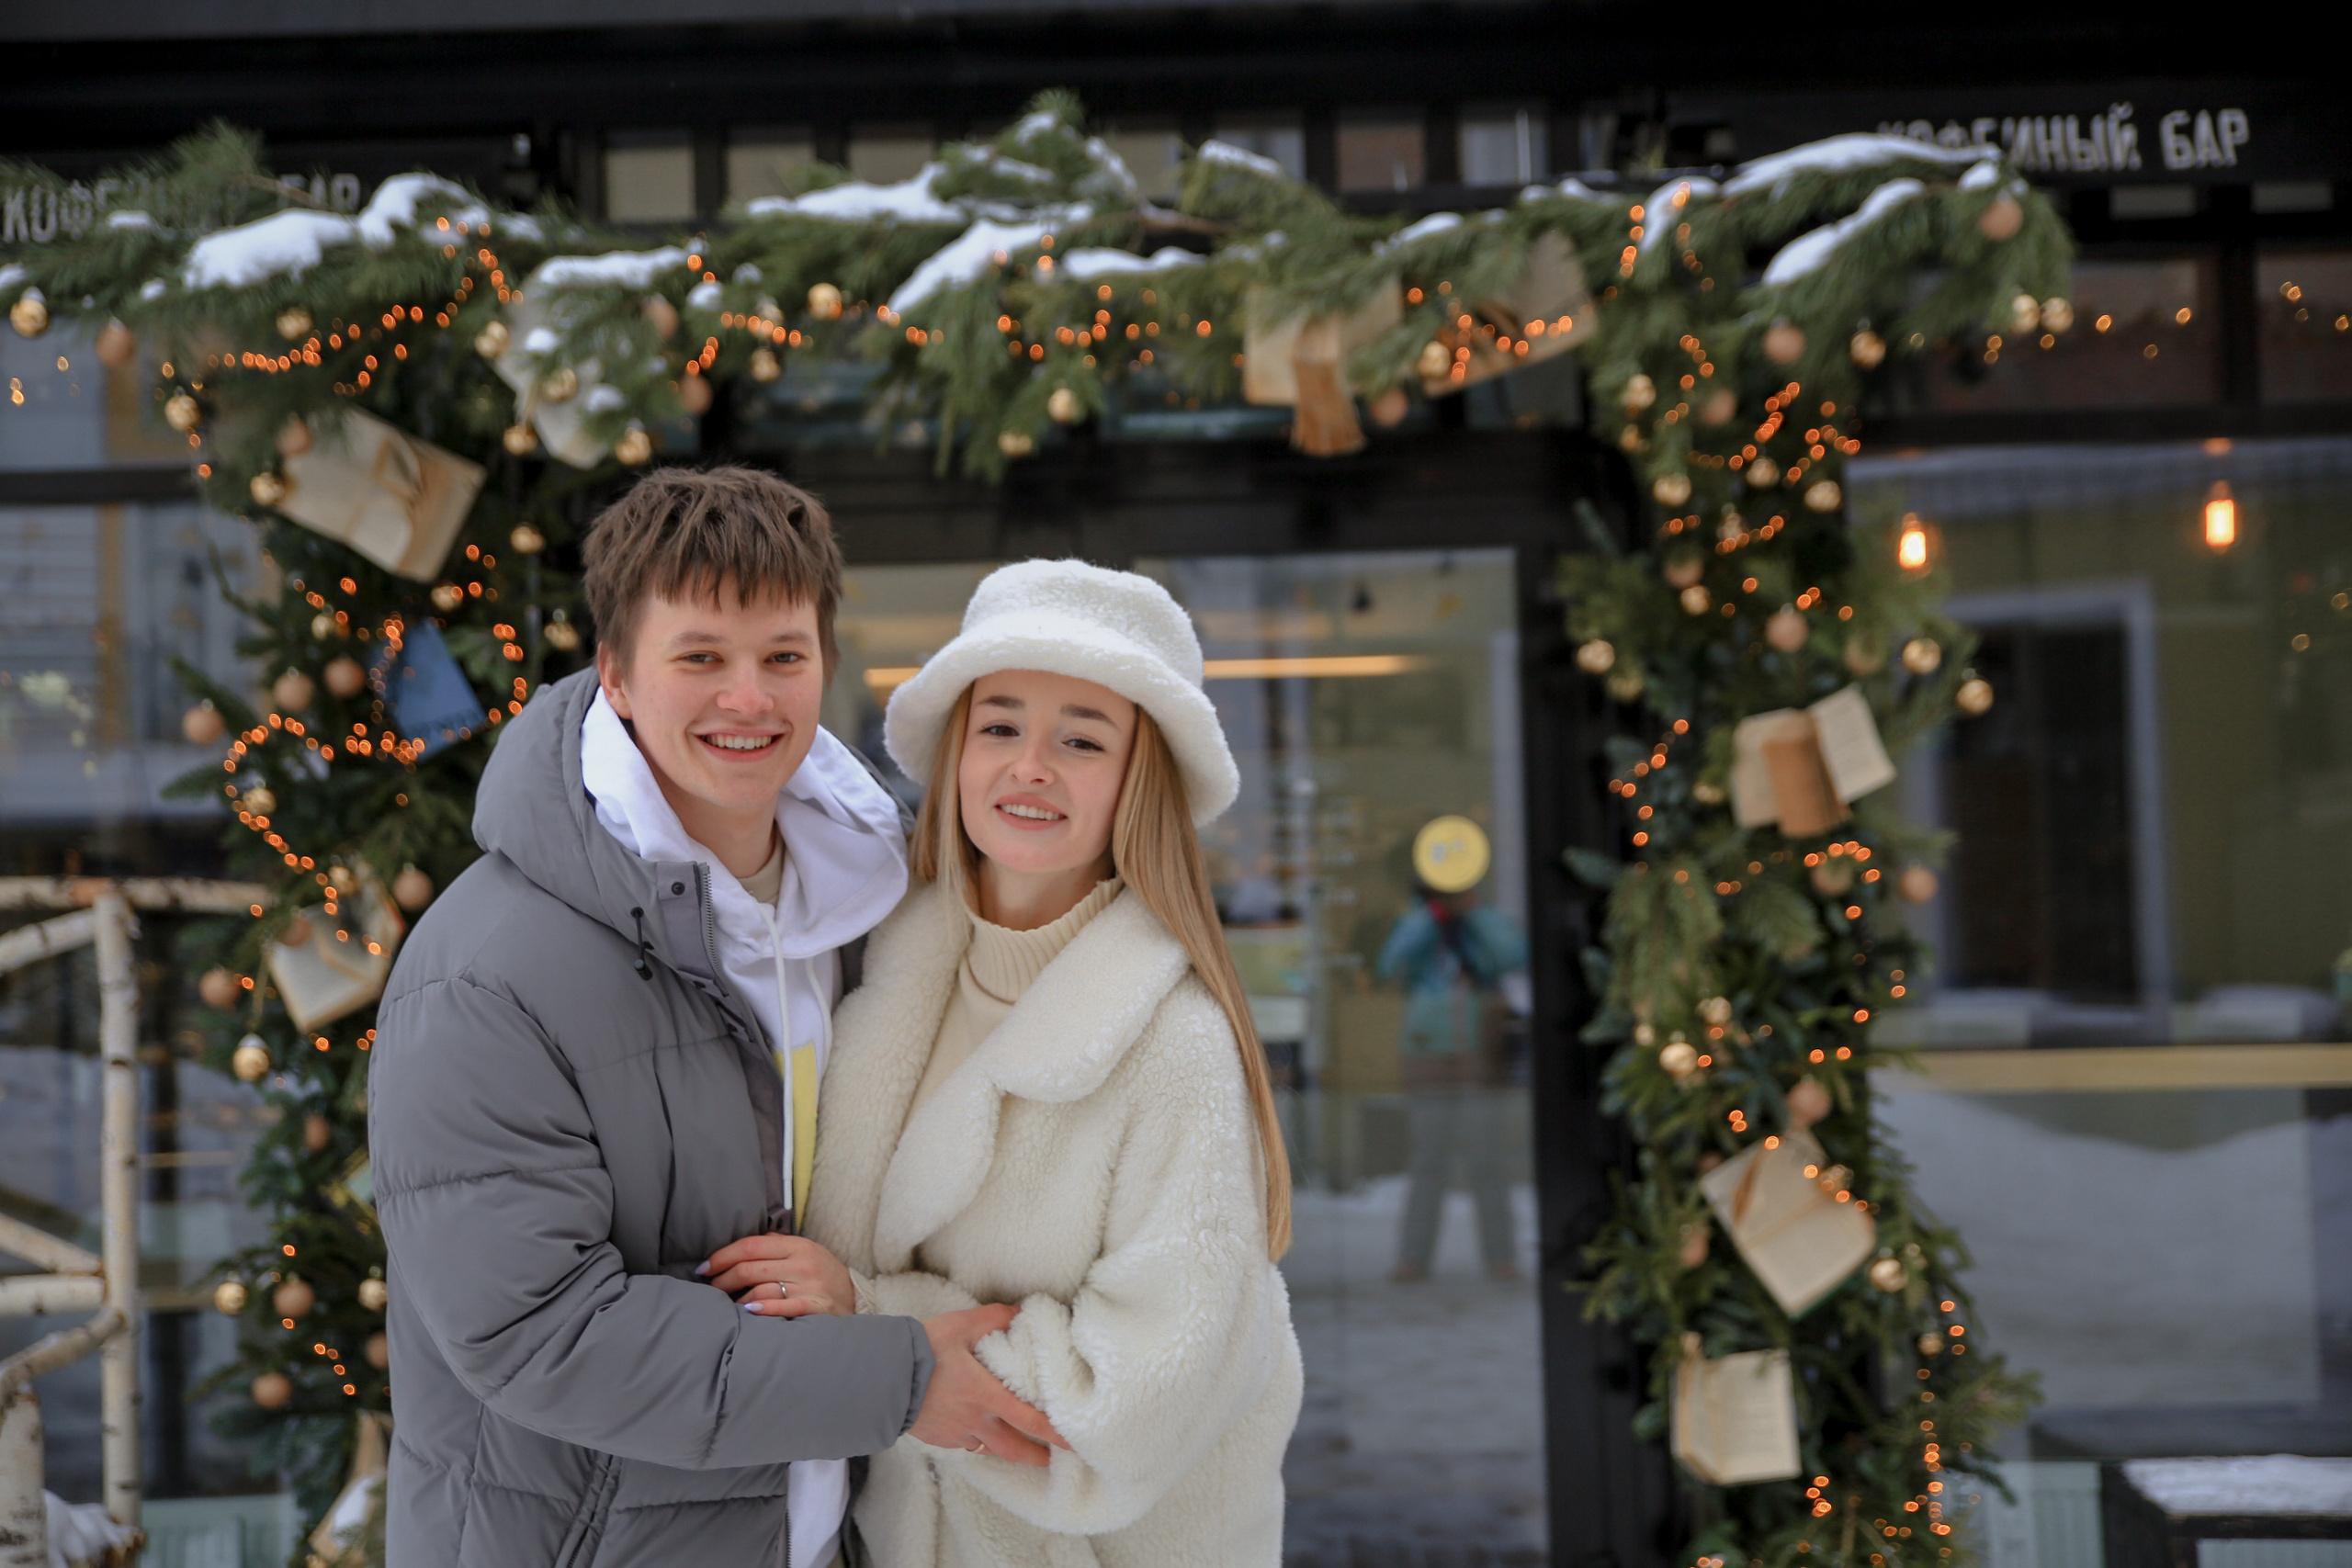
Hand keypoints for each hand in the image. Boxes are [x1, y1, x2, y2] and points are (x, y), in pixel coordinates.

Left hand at [699, 1234, 854, 1318]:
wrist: (855, 1297)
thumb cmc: (821, 1273)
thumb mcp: (804, 1250)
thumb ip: (776, 1244)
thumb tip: (740, 1245)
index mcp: (797, 1245)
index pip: (751, 1246)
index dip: (723, 1256)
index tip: (705, 1267)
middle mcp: (802, 1263)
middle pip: (750, 1268)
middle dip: (723, 1279)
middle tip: (712, 1287)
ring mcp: (809, 1285)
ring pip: (761, 1289)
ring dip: (738, 1298)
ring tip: (729, 1304)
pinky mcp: (815, 1307)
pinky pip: (784, 1307)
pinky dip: (764, 1308)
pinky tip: (750, 1311)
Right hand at [907, 1304, 1069, 1467]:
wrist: (880, 1376)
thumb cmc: (921, 1349)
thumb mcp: (960, 1325)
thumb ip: (995, 1317)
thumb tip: (1022, 1310)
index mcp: (986, 1395)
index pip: (1031, 1421)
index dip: (1057, 1435)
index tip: (1076, 1444)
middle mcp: (975, 1420)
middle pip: (1014, 1449)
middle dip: (1038, 1457)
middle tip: (1054, 1458)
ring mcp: (956, 1433)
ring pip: (989, 1449)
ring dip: (1008, 1450)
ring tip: (1020, 1447)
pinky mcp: (939, 1438)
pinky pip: (966, 1444)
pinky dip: (979, 1441)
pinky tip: (980, 1430)